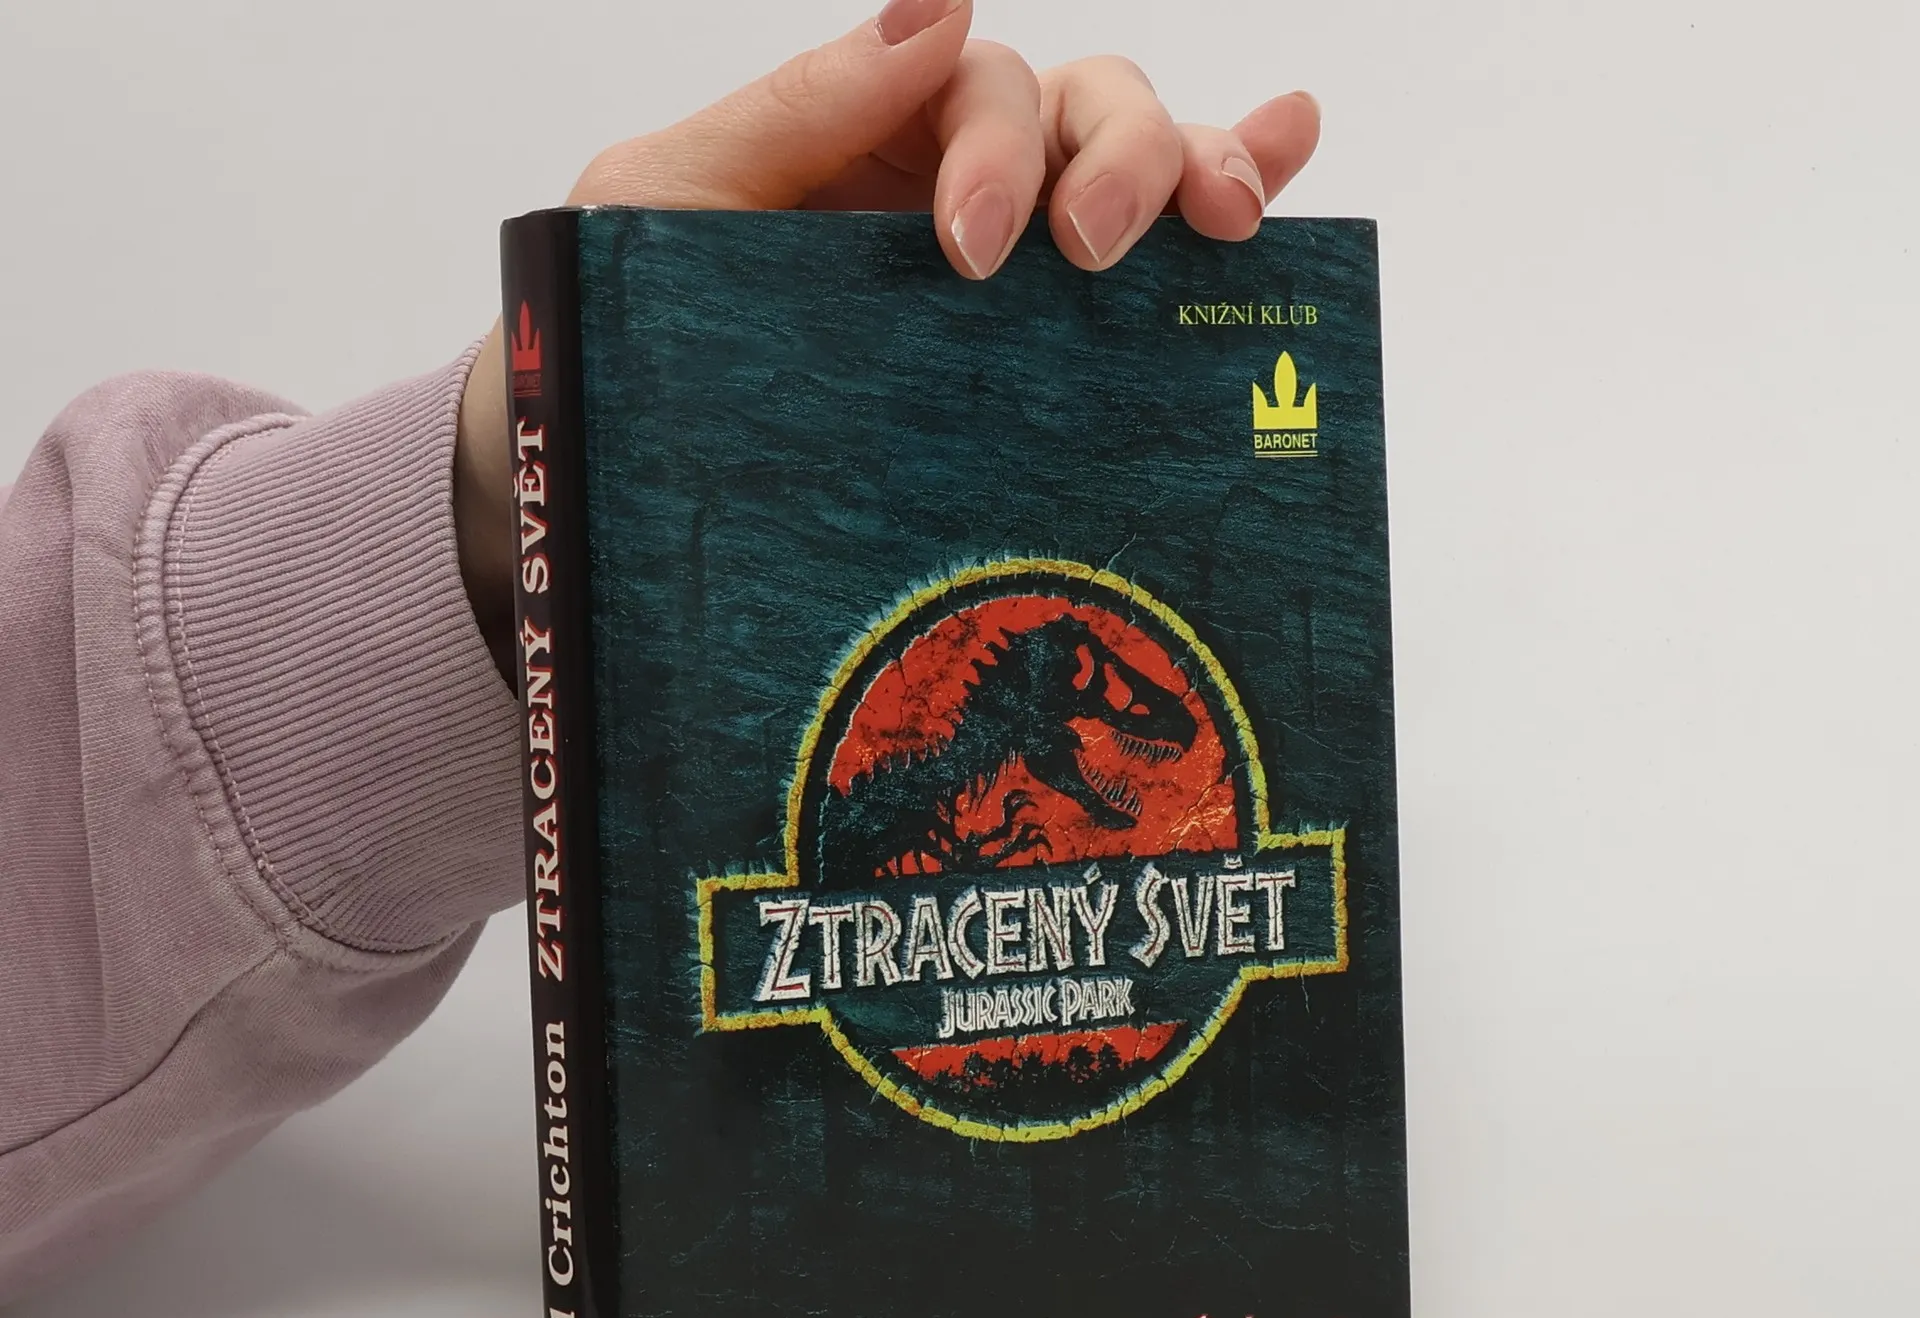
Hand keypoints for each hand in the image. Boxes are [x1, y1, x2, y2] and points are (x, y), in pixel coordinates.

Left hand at [455, 0, 1320, 668]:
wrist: (621, 467)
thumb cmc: (631, 325)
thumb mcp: (670, 196)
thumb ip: (799, 105)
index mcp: (878, 136)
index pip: (981, 88)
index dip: (997, 151)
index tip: (970, 251)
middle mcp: (962, 187)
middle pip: (1083, 110)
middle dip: (1115, 162)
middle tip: (1091, 253)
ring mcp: (1015, 269)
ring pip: (1136, 169)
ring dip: (1194, 173)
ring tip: (1229, 219)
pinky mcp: (1045, 357)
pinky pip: (1158, 262)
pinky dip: (1241, 186)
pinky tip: (1292, 161)